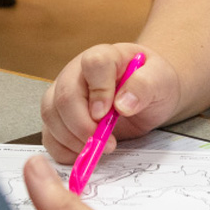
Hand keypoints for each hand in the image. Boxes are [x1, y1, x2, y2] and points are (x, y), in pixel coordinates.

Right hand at [41, 43, 176, 163]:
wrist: (147, 95)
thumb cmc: (152, 83)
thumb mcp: (161, 80)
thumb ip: (145, 86)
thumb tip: (122, 104)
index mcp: (105, 56)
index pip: (93, 64)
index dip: (99, 90)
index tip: (107, 114)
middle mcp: (77, 72)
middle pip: (65, 95)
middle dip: (82, 126)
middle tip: (107, 143)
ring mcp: (63, 93)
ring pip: (51, 115)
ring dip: (72, 139)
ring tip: (99, 148)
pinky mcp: (59, 116)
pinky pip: (49, 134)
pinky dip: (63, 149)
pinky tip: (84, 152)